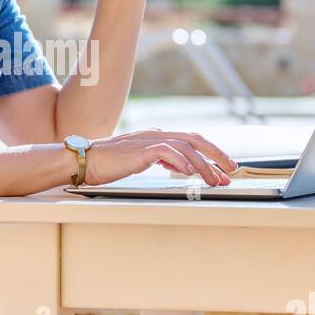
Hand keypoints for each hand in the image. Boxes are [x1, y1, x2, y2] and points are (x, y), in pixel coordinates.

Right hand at [81, 128, 237, 186]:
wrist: (82, 160)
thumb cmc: (107, 164)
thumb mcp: (140, 161)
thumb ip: (160, 160)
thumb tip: (180, 167)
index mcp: (157, 137)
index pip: (192, 141)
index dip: (212, 153)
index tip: (224, 168)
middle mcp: (156, 135)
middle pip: (195, 139)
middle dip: (217, 155)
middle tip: (232, 170)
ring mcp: (148, 141)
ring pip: (186, 148)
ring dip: (204, 165)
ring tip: (214, 180)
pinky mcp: (139, 150)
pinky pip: (166, 152)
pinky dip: (181, 161)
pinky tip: (190, 173)